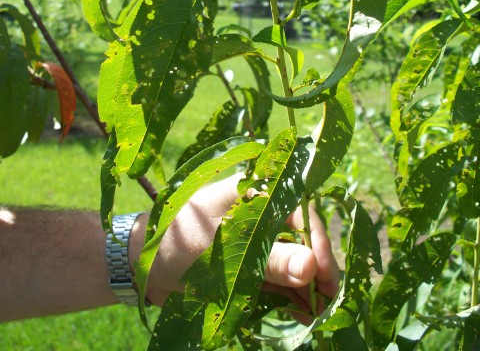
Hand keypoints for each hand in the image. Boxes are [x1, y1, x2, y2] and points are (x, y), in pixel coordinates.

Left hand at [131, 174, 338, 312]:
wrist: (140, 263)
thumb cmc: (175, 241)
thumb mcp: (220, 251)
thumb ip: (266, 260)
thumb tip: (312, 267)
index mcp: (253, 192)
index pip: (298, 211)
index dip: (317, 241)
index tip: (324, 275)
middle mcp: (260, 214)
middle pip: (302, 237)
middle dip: (317, 268)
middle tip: (329, 301)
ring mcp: (256, 241)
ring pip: (294, 261)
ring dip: (308, 286)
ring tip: (319, 314)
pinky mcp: (250, 265)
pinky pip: (279, 279)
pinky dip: (292, 297)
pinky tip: (303, 315)